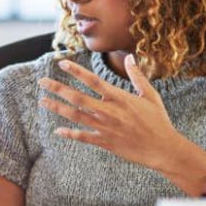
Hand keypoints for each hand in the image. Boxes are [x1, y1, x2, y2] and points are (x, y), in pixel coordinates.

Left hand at [38, 54, 184, 170]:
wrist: (164, 149)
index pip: (93, 80)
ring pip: (75, 116)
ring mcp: (105, 127)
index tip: (62, 63)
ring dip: (57, 108)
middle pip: (78, 97)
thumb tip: (130, 57)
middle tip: (41, 82)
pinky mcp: (105, 142)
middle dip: (58, 89)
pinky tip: (57, 130)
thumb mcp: (150, 95)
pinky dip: (69, 134)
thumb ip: (137, 76)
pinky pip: (83, 137)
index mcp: (119, 98)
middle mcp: (109, 111)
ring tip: (42, 101)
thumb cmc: (158, 121)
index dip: (76, 71)